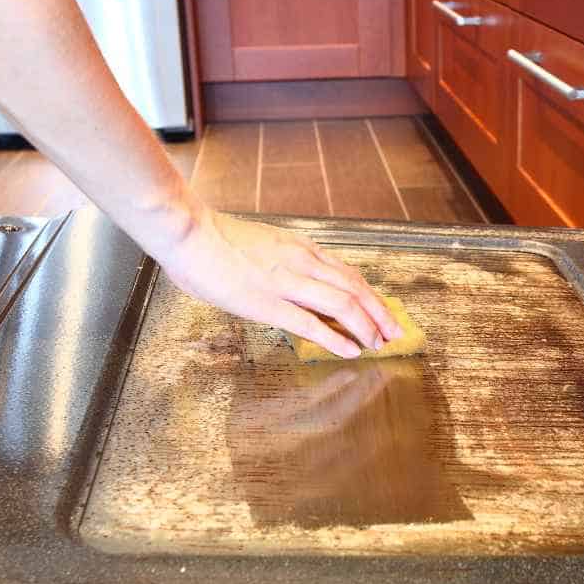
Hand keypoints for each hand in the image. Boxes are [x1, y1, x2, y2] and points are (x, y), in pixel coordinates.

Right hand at [155, 210, 401, 358]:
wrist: (189, 233)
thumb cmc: (216, 240)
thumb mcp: (263, 245)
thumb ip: (283, 261)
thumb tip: (292, 282)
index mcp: (300, 248)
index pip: (348, 273)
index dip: (370, 296)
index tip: (383, 312)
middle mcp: (302, 262)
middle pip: (355, 288)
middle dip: (379, 313)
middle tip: (394, 333)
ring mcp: (287, 282)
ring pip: (343, 303)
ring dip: (365, 326)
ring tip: (378, 344)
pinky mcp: (269, 303)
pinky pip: (311, 323)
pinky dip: (335, 338)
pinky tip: (349, 350)